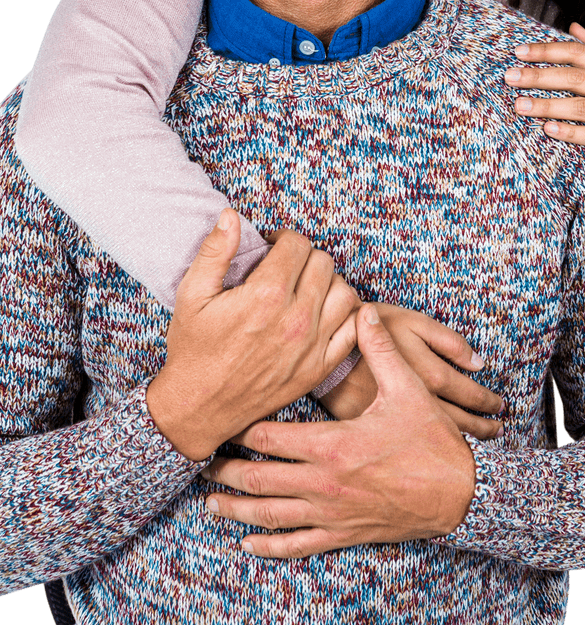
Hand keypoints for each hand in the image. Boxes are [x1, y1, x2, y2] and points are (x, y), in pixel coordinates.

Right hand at [146, 211, 359, 460]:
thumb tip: (231, 216)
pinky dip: (348, 315)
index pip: (297, 244)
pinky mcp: (318, 368)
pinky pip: (353, 331)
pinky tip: (327, 312)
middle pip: (324, 263)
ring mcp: (311, 346)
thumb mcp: (192, 295)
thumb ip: (215, 251)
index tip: (272, 246)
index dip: (283, 238)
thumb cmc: (193, 350)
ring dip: (328, 282)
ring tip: (307, 286)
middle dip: (305, 256)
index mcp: (266, 295)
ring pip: (345, 292)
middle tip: (287, 266)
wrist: (199, 407)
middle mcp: (296, 319)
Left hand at [202, 304, 476, 556]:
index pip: (272, 437)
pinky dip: (271, 545)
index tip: (224, 417)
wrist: (462, 495)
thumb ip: (380, 349)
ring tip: (210, 504)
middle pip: (261, 478)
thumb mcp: (409, 389)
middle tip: (202, 463)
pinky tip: (249, 542)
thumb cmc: (434, 442)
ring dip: (238, 510)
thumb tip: (362, 310)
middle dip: (228, 471)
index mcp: (334, 445)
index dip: (243, 429)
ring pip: (272, 516)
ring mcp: (333, 513)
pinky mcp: (345, 533)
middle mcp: (325, 483)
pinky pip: (299, 544)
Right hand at [320, 304, 503, 439]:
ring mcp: (399, 427)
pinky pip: (415, 449)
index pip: (472, 396)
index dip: (489, 402)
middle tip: (497, 430)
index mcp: (432, 377)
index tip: (500, 407)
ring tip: (477, 443)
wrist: (323, 354)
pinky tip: (438, 451)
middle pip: (463, 424)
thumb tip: (479, 363)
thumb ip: (450, 342)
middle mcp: (421, 407)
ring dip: (464, 442)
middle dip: (483, 427)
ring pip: (443, 441)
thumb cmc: (370, 332)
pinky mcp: (378, 439)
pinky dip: (432, 450)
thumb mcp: (413, 323)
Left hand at [504, 22, 584, 174]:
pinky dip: (572, 132)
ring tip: (519, 105)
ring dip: (548, 105)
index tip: (519, 52)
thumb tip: (573, 27)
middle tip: (509, 77)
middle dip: (540, 76)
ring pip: (583, 107)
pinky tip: (548, 130)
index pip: (580, 53)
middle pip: (577, 78)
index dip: (548, 51)